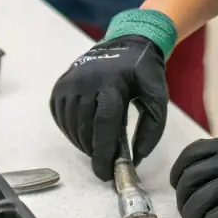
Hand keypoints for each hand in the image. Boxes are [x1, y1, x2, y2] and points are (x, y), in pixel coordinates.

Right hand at [51, 14, 175, 180]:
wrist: (127, 43)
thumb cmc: (144, 73)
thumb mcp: (157, 98)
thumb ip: (150, 130)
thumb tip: (134, 160)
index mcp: (112, 82)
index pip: (104, 124)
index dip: (103, 153)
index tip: (105, 174)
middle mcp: (85, 80)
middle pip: (85, 129)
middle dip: (95, 152)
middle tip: (106, 161)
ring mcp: (70, 82)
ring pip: (71, 127)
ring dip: (83, 144)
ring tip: (98, 146)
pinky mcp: (60, 85)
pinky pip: (61, 118)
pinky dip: (72, 132)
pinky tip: (86, 132)